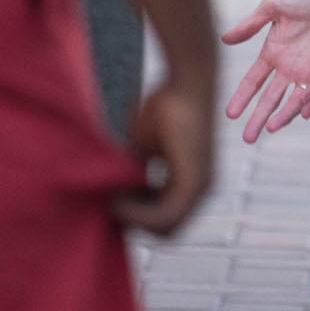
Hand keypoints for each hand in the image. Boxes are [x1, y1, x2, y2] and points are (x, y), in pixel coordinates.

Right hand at [114, 80, 216, 235]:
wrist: (187, 79)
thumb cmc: (164, 105)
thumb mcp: (140, 145)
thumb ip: (130, 171)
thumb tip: (108, 195)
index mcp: (190, 183)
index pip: (162, 220)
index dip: (134, 218)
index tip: (111, 200)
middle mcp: (201, 189)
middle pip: (164, 231)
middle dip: (133, 223)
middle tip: (110, 203)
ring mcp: (201, 188)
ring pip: (164, 228)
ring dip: (133, 219)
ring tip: (112, 199)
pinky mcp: (194, 182)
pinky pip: (165, 217)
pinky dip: (138, 213)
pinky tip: (118, 198)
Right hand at [222, 0, 309, 143]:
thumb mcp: (275, 4)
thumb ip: (251, 23)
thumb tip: (224, 39)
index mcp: (273, 53)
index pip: (253, 81)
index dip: (242, 97)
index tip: (230, 114)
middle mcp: (289, 68)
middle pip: (270, 99)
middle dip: (258, 118)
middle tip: (247, 138)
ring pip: (294, 101)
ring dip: (284, 115)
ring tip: (273, 127)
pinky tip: (309, 112)